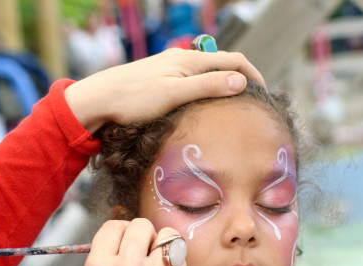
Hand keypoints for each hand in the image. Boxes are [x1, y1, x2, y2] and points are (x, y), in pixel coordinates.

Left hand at [64, 48, 264, 132]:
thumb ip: (207, 86)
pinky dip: (203, 91)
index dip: (253, 75)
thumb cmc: (133, 98)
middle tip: (250, 104)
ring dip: (221, 86)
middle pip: (221, 65)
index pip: (234, 60)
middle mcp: (181, 60)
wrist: (98, 99)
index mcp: (189, 60)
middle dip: (239, 80)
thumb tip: (242, 81)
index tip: (264, 95)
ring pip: (205, 74)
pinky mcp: (158, 80)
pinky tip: (200, 108)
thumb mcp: (174, 94)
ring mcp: (168, 69)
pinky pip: (190, 82)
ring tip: (229, 108)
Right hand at [80, 219, 186, 265]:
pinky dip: (176, 261)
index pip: (113, 226)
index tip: (125, 242)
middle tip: (143, 252)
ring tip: (159, 260)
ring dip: (164, 243)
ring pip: (167, 235)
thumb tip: (124, 241)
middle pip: (140, 225)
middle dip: (143, 235)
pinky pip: (181, 258)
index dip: (120, 232)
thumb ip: (106, 263)